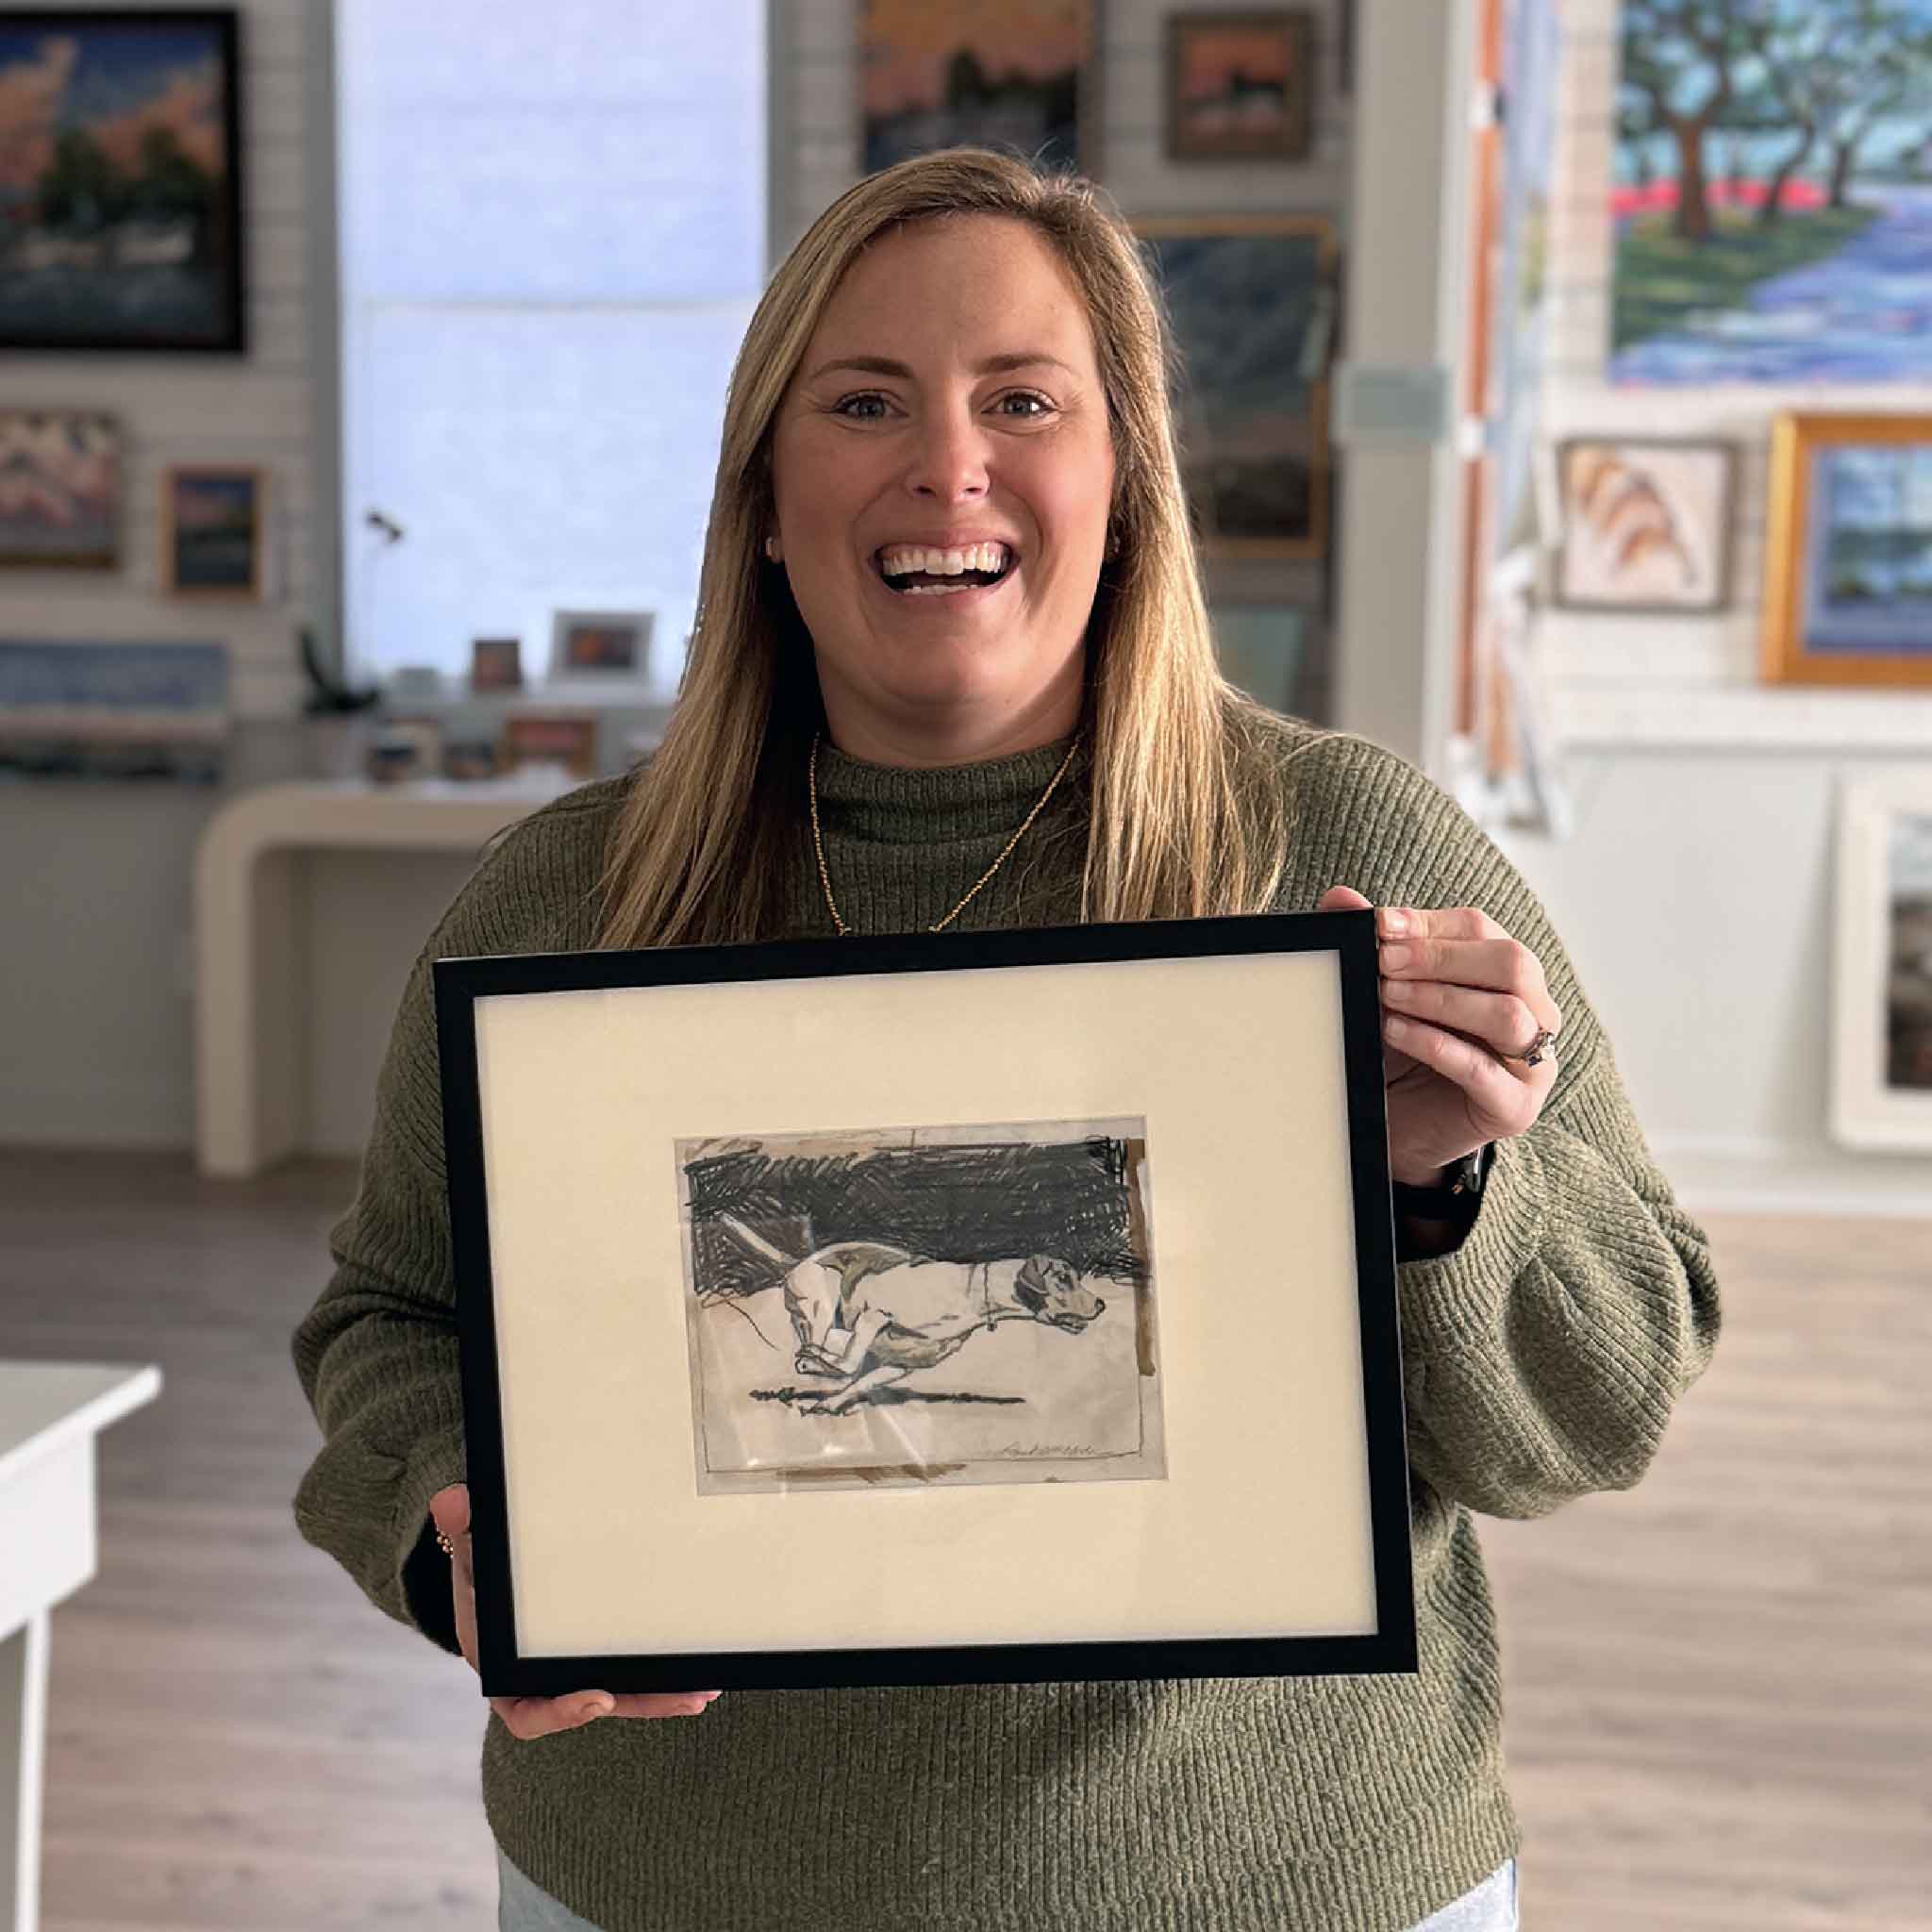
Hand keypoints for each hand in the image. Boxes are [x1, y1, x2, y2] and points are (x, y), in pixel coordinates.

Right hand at [428, 1485, 721, 1737]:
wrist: (494, 1567)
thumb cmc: (481, 1566)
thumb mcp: (468, 1548)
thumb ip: (462, 1527)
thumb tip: (451, 1500)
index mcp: (504, 1670)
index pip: (527, 1714)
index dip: (561, 1713)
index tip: (598, 1699)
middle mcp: (542, 1680)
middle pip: (592, 1704)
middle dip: (639, 1702)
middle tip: (683, 1696)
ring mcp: (574, 1670)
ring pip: (622, 1693)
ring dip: (662, 1695)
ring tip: (704, 1691)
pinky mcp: (600, 1654)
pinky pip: (632, 1670)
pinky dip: (662, 1674)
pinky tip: (700, 1673)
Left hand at [1318, 887, 1560, 1184]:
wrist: (1401, 1129)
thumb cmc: (1402, 1055)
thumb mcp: (1384, 996)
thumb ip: (1371, 946)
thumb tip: (1339, 898)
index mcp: (1505, 973)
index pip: (1481, 929)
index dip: (1429, 924)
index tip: (1380, 925)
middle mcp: (1532, 1011)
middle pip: (1513, 963)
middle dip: (1442, 958)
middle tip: (1385, 962)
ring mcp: (1532, 1062)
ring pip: (1510, 1015)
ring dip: (1442, 999)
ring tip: (1388, 997)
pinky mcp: (1515, 1107)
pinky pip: (1486, 1071)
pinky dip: (1439, 1045)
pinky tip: (1397, 1032)